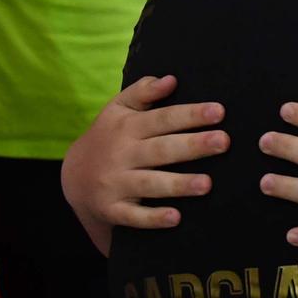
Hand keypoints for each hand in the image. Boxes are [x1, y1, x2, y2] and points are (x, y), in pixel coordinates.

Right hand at [61, 75, 227, 231]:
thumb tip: (171, 79)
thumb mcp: (118, 109)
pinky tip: (176, 218)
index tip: (219, 111)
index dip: (190, 114)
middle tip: (224, 141)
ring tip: (208, 184)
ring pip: (150, 183)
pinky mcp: (112, 209)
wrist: (73, 177)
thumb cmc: (109, 137)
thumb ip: (143, 91)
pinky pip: (134, 216)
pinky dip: (153, 218)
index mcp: (128, 127)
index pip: (163, 118)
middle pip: (161, 149)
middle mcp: (122, 154)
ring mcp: (115, 183)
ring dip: (178, 184)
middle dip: (192, 145)